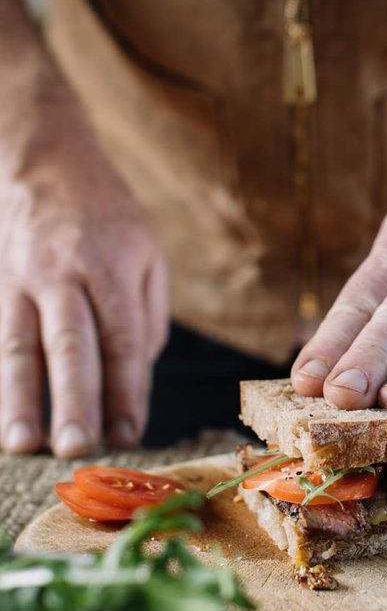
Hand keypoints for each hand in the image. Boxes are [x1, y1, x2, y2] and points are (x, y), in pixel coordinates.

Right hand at [0, 128, 168, 457]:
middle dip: (74, 400)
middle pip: (70, 345)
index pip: (122, 340)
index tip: (128, 435)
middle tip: (79, 449)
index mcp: (111, 265)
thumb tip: (134, 382)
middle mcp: (62, 273)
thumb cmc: (105, 217)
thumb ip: (145, 318)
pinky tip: (2, 415)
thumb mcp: (147, 254)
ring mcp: (19, 279)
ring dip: (21, 400)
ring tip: (23, 444)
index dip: (126, 390)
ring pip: (19, 346)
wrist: (42, 161)